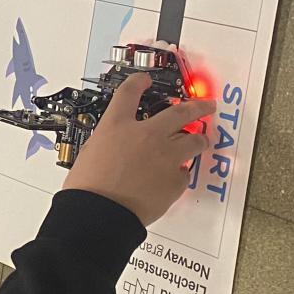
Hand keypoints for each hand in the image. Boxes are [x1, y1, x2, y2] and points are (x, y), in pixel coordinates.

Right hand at [63, 73, 214, 225]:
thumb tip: (120, 146)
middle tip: (205, 104)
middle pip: (180, 111)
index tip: (145, 80)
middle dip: (197, 105)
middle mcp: (145, 135)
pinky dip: (180, 172)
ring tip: (202, 139)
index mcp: (116, 126)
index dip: (139, 82)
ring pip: (194, 139)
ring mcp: (165, 156)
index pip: (129, 92)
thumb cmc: (88, 188)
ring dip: (199, 138)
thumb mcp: (91, 153)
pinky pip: (184, 172)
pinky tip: (173, 176)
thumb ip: (111, 143)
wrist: (99, 214)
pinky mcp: (175, 179)